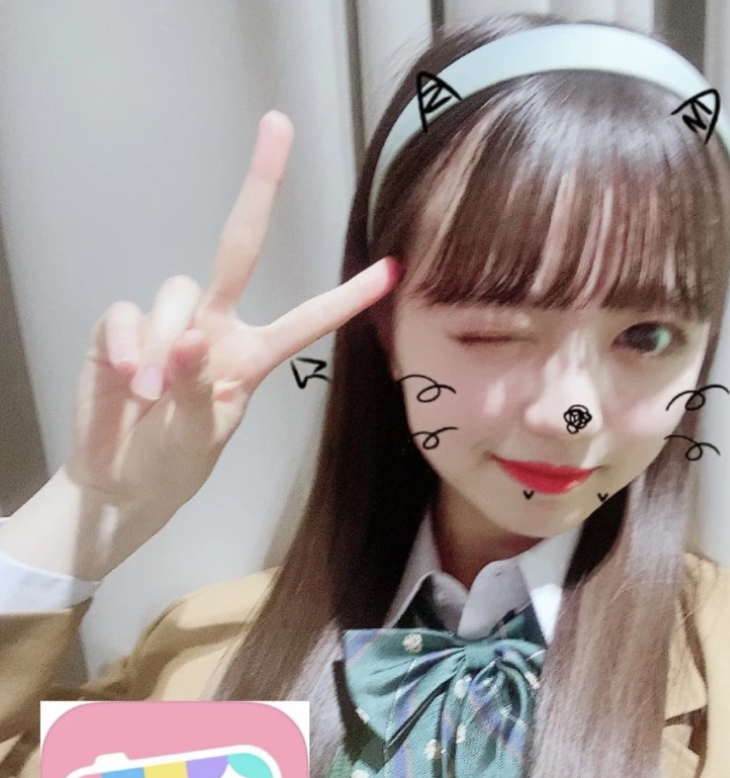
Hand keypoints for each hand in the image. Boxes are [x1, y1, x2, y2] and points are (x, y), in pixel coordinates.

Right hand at [66, 110, 401, 512]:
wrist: (121, 483)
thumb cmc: (174, 461)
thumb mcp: (200, 437)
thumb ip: (199, 391)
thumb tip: (188, 340)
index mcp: (253, 356)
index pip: (306, 320)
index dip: (348, 297)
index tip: (392, 269)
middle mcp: (216, 329)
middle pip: (238, 247)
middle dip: (259, 186)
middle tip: (277, 126)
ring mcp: (168, 325)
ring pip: (176, 292)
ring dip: (163, 343)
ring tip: (148, 394)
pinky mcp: (120, 328)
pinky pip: (125, 314)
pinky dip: (127, 344)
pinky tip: (126, 379)